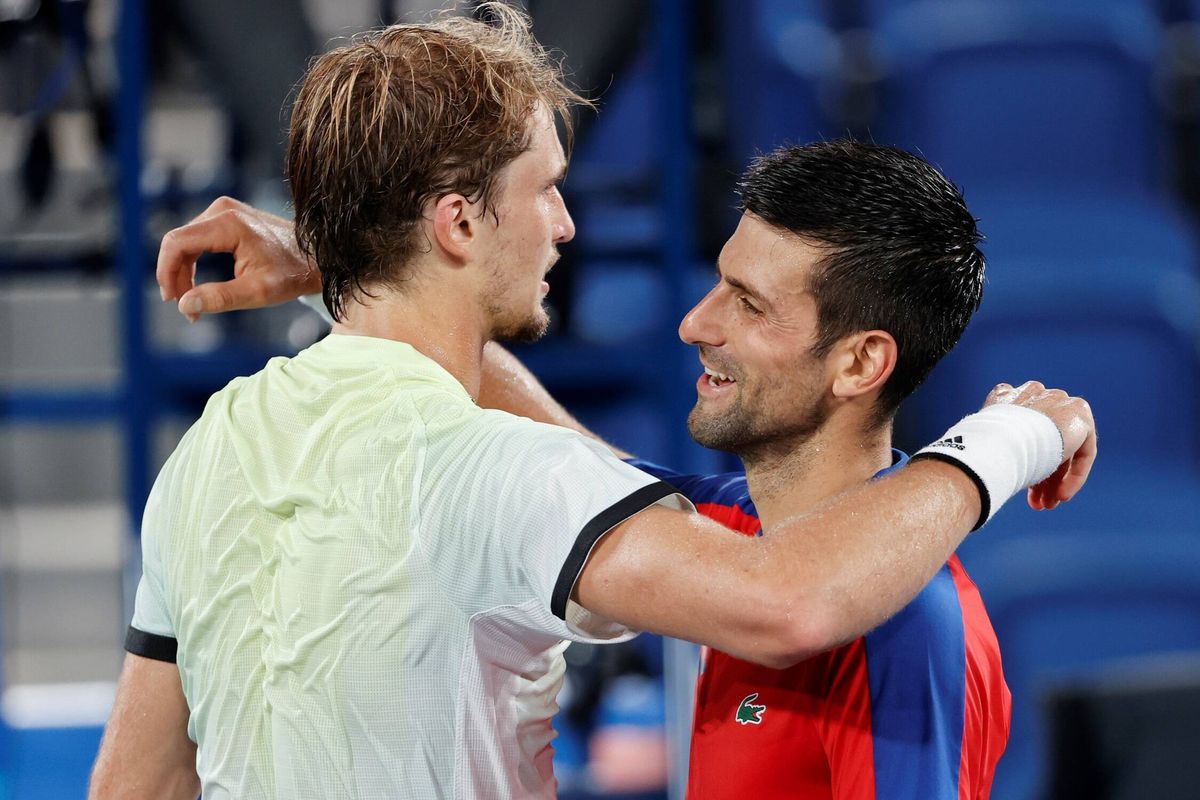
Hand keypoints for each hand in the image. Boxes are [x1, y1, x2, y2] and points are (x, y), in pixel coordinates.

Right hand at [156, 196, 320, 321]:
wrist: (318, 256)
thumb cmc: (293, 274)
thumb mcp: (259, 292)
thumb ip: (220, 298)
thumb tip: (185, 305)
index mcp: (228, 224)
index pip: (176, 243)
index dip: (166, 272)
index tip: (172, 300)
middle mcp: (222, 210)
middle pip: (178, 242)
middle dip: (175, 277)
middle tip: (186, 309)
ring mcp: (225, 211)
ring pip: (186, 242)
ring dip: (183, 272)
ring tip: (193, 303)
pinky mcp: (228, 217)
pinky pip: (199, 239)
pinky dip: (195, 263)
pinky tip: (199, 288)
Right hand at [984, 381, 1096, 510]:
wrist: (1002, 438)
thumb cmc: (986, 448)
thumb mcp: (989, 446)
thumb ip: (1001, 447)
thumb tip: (994, 470)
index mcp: (1009, 397)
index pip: (1024, 431)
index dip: (1024, 461)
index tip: (1020, 488)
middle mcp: (1036, 394)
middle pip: (1046, 440)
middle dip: (1041, 474)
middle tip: (1036, 501)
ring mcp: (1058, 401)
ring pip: (1062, 447)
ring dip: (1055, 478)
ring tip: (1047, 504)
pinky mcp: (1079, 414)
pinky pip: (1081, 449)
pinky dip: (1074, 474)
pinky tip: (1061, 495)